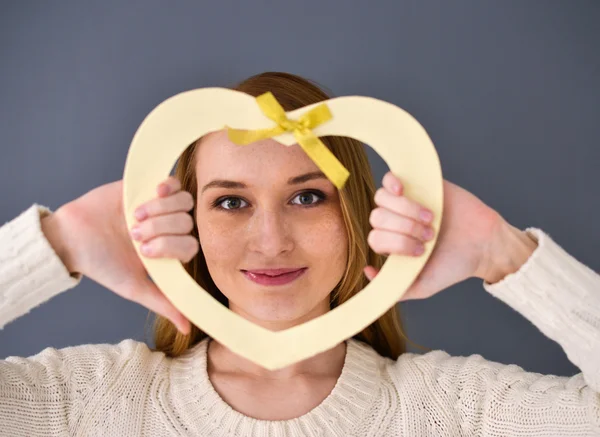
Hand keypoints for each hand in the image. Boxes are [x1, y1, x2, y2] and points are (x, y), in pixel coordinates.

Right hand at [47, 177, 197, 332]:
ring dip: (160, 210)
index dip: (171, 246)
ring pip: (183, 203)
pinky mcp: (148, 188)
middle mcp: (168, 228)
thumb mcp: (135, 287)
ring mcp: (160, 207)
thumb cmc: (104, 264)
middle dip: (161, 229)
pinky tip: (151, 194)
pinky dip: (167, 188)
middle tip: (134, 234)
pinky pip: (173, 183)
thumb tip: (187, 327)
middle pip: (187, 223)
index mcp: (169, 250)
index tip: (144, 251)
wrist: (74, 236)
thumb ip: (163, 303)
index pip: (190, 245)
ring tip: (134, 217)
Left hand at [365, 172, 507, 300]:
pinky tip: (403, 191)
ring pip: (382, 199)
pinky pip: (389, 178)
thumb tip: (368, 272)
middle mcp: (395, 222)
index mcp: (393, 243)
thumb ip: (396, 288)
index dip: (395, 243)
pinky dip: (392, 183)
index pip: (375, 238)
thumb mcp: (422, 286)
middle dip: (404, 228)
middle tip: (430, 235)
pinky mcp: (417, 184)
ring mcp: (404, 202)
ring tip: (430, 219)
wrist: (484, 244)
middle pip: (377, 217)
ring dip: (405, 210)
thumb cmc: (454, 265)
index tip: (421, 250)